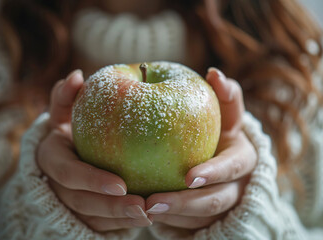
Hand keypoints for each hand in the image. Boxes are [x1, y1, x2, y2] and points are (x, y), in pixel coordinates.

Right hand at [37, 70, 151, 231]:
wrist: (67, 153)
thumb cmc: (71, 127)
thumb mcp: (65, 111)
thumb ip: (66, 96)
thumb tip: (76, 75)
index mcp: (51, 157)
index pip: (68, 172)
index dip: (91, 180)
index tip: (121, 184)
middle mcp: (56, 184)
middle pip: (80, 201)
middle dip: (111, 207)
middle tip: (143, 207)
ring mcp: (69, 202)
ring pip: (92, 218)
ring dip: (121, 219)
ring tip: (150, 216)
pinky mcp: (83, 214)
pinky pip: (101, 225)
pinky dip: (122, 224)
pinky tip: (147, 218)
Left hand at [145, 68, 256, 228]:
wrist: (220, 161)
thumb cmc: (219, 131)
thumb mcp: (224, 114)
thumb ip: (225, 96)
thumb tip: (214, 72)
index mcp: (243, 157)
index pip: (232, 167)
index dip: (213, 173)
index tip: (188, 177)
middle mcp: (239, 184)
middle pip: (216, 200)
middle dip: (185, 203)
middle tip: (152, 203)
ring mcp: (226, 206)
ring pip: (202, 218)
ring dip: (175, 217)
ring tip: (145, 211)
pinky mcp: (211, 219)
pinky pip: (192, 227)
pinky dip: (172, 224)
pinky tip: (148, 216)